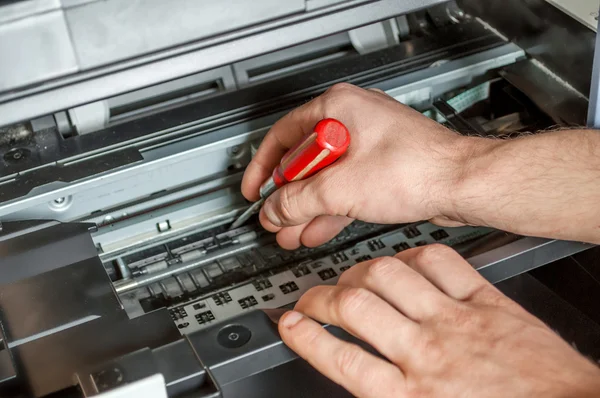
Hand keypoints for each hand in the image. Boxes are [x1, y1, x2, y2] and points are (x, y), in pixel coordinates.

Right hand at [242, 83, 471, 249]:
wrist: (463, 185)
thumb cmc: (418, 168)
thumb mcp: (341, 188)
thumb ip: (297, 201)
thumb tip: (273, 210)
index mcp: (337, 108)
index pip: (283, 135)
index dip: (263, 167)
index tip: (254, 189)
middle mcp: (351, 121)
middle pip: (304, 160)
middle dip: (288, 196)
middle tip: (275, 218)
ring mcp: (368, 144)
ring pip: (325, 178)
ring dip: (307, 208)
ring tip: (290, 232)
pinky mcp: (382, 166)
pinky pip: (346, 187)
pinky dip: (330, 208)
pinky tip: (316, 229)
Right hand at [278, 244, 599, 397]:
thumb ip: (387, 395)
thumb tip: (355, 374)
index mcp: (411, 397)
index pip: (341, 359)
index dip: (305, 336)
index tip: (289, 323)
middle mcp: (427, 354)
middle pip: (354, 309)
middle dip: (319, 298)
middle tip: (310, 298)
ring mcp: (456, 321)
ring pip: (389, 277)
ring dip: (359, 273)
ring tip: (349, 278)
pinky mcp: (485, 300)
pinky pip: (439, 262)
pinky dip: (412, 256)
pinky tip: (403, 262)